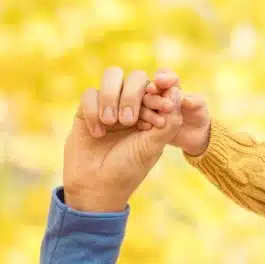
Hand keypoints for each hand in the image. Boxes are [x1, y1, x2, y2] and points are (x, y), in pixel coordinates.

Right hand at [63, 68, 183, 212]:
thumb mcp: (153, 147)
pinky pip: (89, 94)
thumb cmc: (128, 169)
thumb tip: (178, 93)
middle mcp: (131, 104)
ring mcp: (108, 105)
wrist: (97, 187)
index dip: (160, 91)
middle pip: (135, 77)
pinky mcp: (86, 110)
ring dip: (113, 97)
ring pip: (111, 77)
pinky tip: (98, 133)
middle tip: (130, 120)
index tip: (163, 107)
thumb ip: (169, 121)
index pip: (158, 88)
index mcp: (151, 111)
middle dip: (134, 94)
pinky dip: (94, 110)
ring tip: (114, 122)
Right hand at [137, 69, 210, 155]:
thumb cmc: (198, 117)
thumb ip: (195, 102)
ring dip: (146, 109)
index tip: (161, 81)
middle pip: (149, 89)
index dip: (163, 77)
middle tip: (156, 98)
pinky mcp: (143, 120)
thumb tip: (184, 100)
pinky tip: (147, 127)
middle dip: (154, 94)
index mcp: (172, 86)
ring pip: (141, 103)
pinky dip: (140, 121)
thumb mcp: (200, 109)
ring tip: (160, 121)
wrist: (194, 136)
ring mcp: (149, 107)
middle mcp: (158, 94)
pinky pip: (136, 118)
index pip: (165, 75)